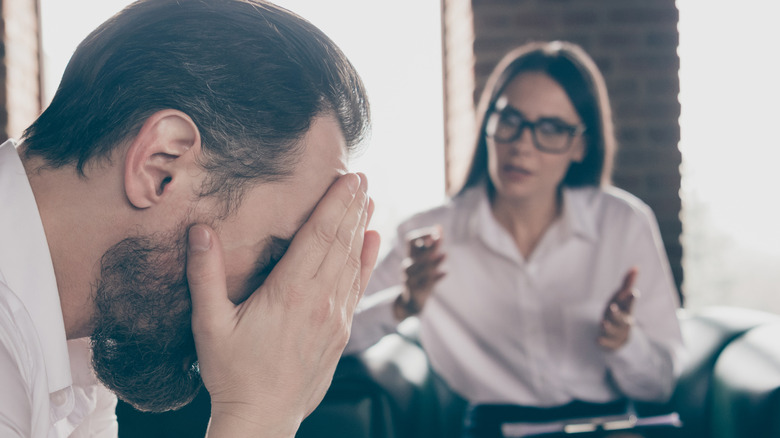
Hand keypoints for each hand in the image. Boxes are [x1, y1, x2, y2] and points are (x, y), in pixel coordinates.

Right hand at [186, 173, 379, 436]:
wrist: (263, 418)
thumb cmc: (232, 372)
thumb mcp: (209, 324)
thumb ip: (205, 275)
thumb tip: (200, 231)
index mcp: (289, 292)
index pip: (318, 236)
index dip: (335, 204)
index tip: (348, 178)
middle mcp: (320, 300)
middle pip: (340, 243)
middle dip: (351, 207)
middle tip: (360, 178)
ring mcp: (335, 317)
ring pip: (352, 263)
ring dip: (360, 229)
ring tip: (366, 201)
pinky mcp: (340, 331)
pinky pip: (357, 287)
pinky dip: (367, 262)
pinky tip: (373, 242)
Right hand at [393, 225, 445, 320]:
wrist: (412, 301)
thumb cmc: (421, 276)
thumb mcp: (426, 260)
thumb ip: (432, 245)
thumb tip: (439, 227)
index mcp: (410, 255)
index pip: (411, 240)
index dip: (423, 235)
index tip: (436, 233)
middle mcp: (407, 266)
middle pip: (416, 254)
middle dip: (430, 247)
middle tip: (441, 240)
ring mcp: (410, 279)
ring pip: (420, 269)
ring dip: (433, 261)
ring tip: (445, 254)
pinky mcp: (416, 291)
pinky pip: (426, 284)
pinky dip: (436, 278)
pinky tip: (445, 272)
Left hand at [598, 267, 638, 350]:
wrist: (622, 338)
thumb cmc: (621, 312)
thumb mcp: (623, 298)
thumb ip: (628, 283)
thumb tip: (636, 267)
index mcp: (626, 310)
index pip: (630, 303)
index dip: (631, 298)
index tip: (633, 292)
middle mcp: (623, 321)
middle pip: (621, 318)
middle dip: (616, 313)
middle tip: (611, 307)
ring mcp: (617, 332)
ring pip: (613, 330)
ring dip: (608, 327)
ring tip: (602, 323)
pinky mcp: (610, 342)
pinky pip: (607, 343)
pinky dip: (603, 342)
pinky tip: (597, 340)